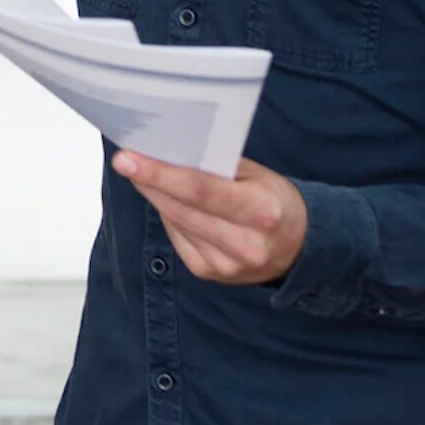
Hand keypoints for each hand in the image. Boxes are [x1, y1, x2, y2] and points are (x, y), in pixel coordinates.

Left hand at [113, 151, 307, 285]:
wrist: (298, 246)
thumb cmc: (274, 201)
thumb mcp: (257, 175)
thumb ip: (218, 165)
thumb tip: (169, 151)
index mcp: (261, 211)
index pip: (200, 190)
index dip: (160, 175)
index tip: (127, 160)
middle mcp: (244, 244)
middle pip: (182, 209)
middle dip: (149, 182)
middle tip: (125, 160)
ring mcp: (225, 265)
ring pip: (175, 222)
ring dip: (155, 196)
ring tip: (143, 173)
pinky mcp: (210, 273)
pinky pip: (177, 238)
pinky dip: (170, 215)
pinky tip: (171, 202)